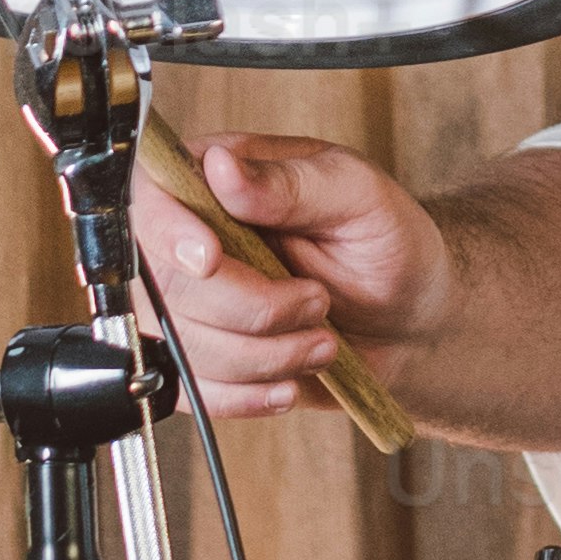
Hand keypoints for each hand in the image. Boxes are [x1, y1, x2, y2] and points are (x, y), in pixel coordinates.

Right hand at [133, 133, 452, 421]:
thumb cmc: (385, 244)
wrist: (409, 321)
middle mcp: (188, 239)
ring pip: (180, 344)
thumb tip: (221, 165)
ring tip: (322, 341)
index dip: (168, 234)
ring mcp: (187, 304)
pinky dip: (248, 393)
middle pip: (163, 284)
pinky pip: (191, 390)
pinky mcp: (199, 359)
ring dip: (262, 355)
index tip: (212, 260)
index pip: (151, 199)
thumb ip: (290, 183)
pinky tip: (291, 379)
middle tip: (318, 301)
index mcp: (214, 178)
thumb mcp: (357, 196)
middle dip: (248, 307)